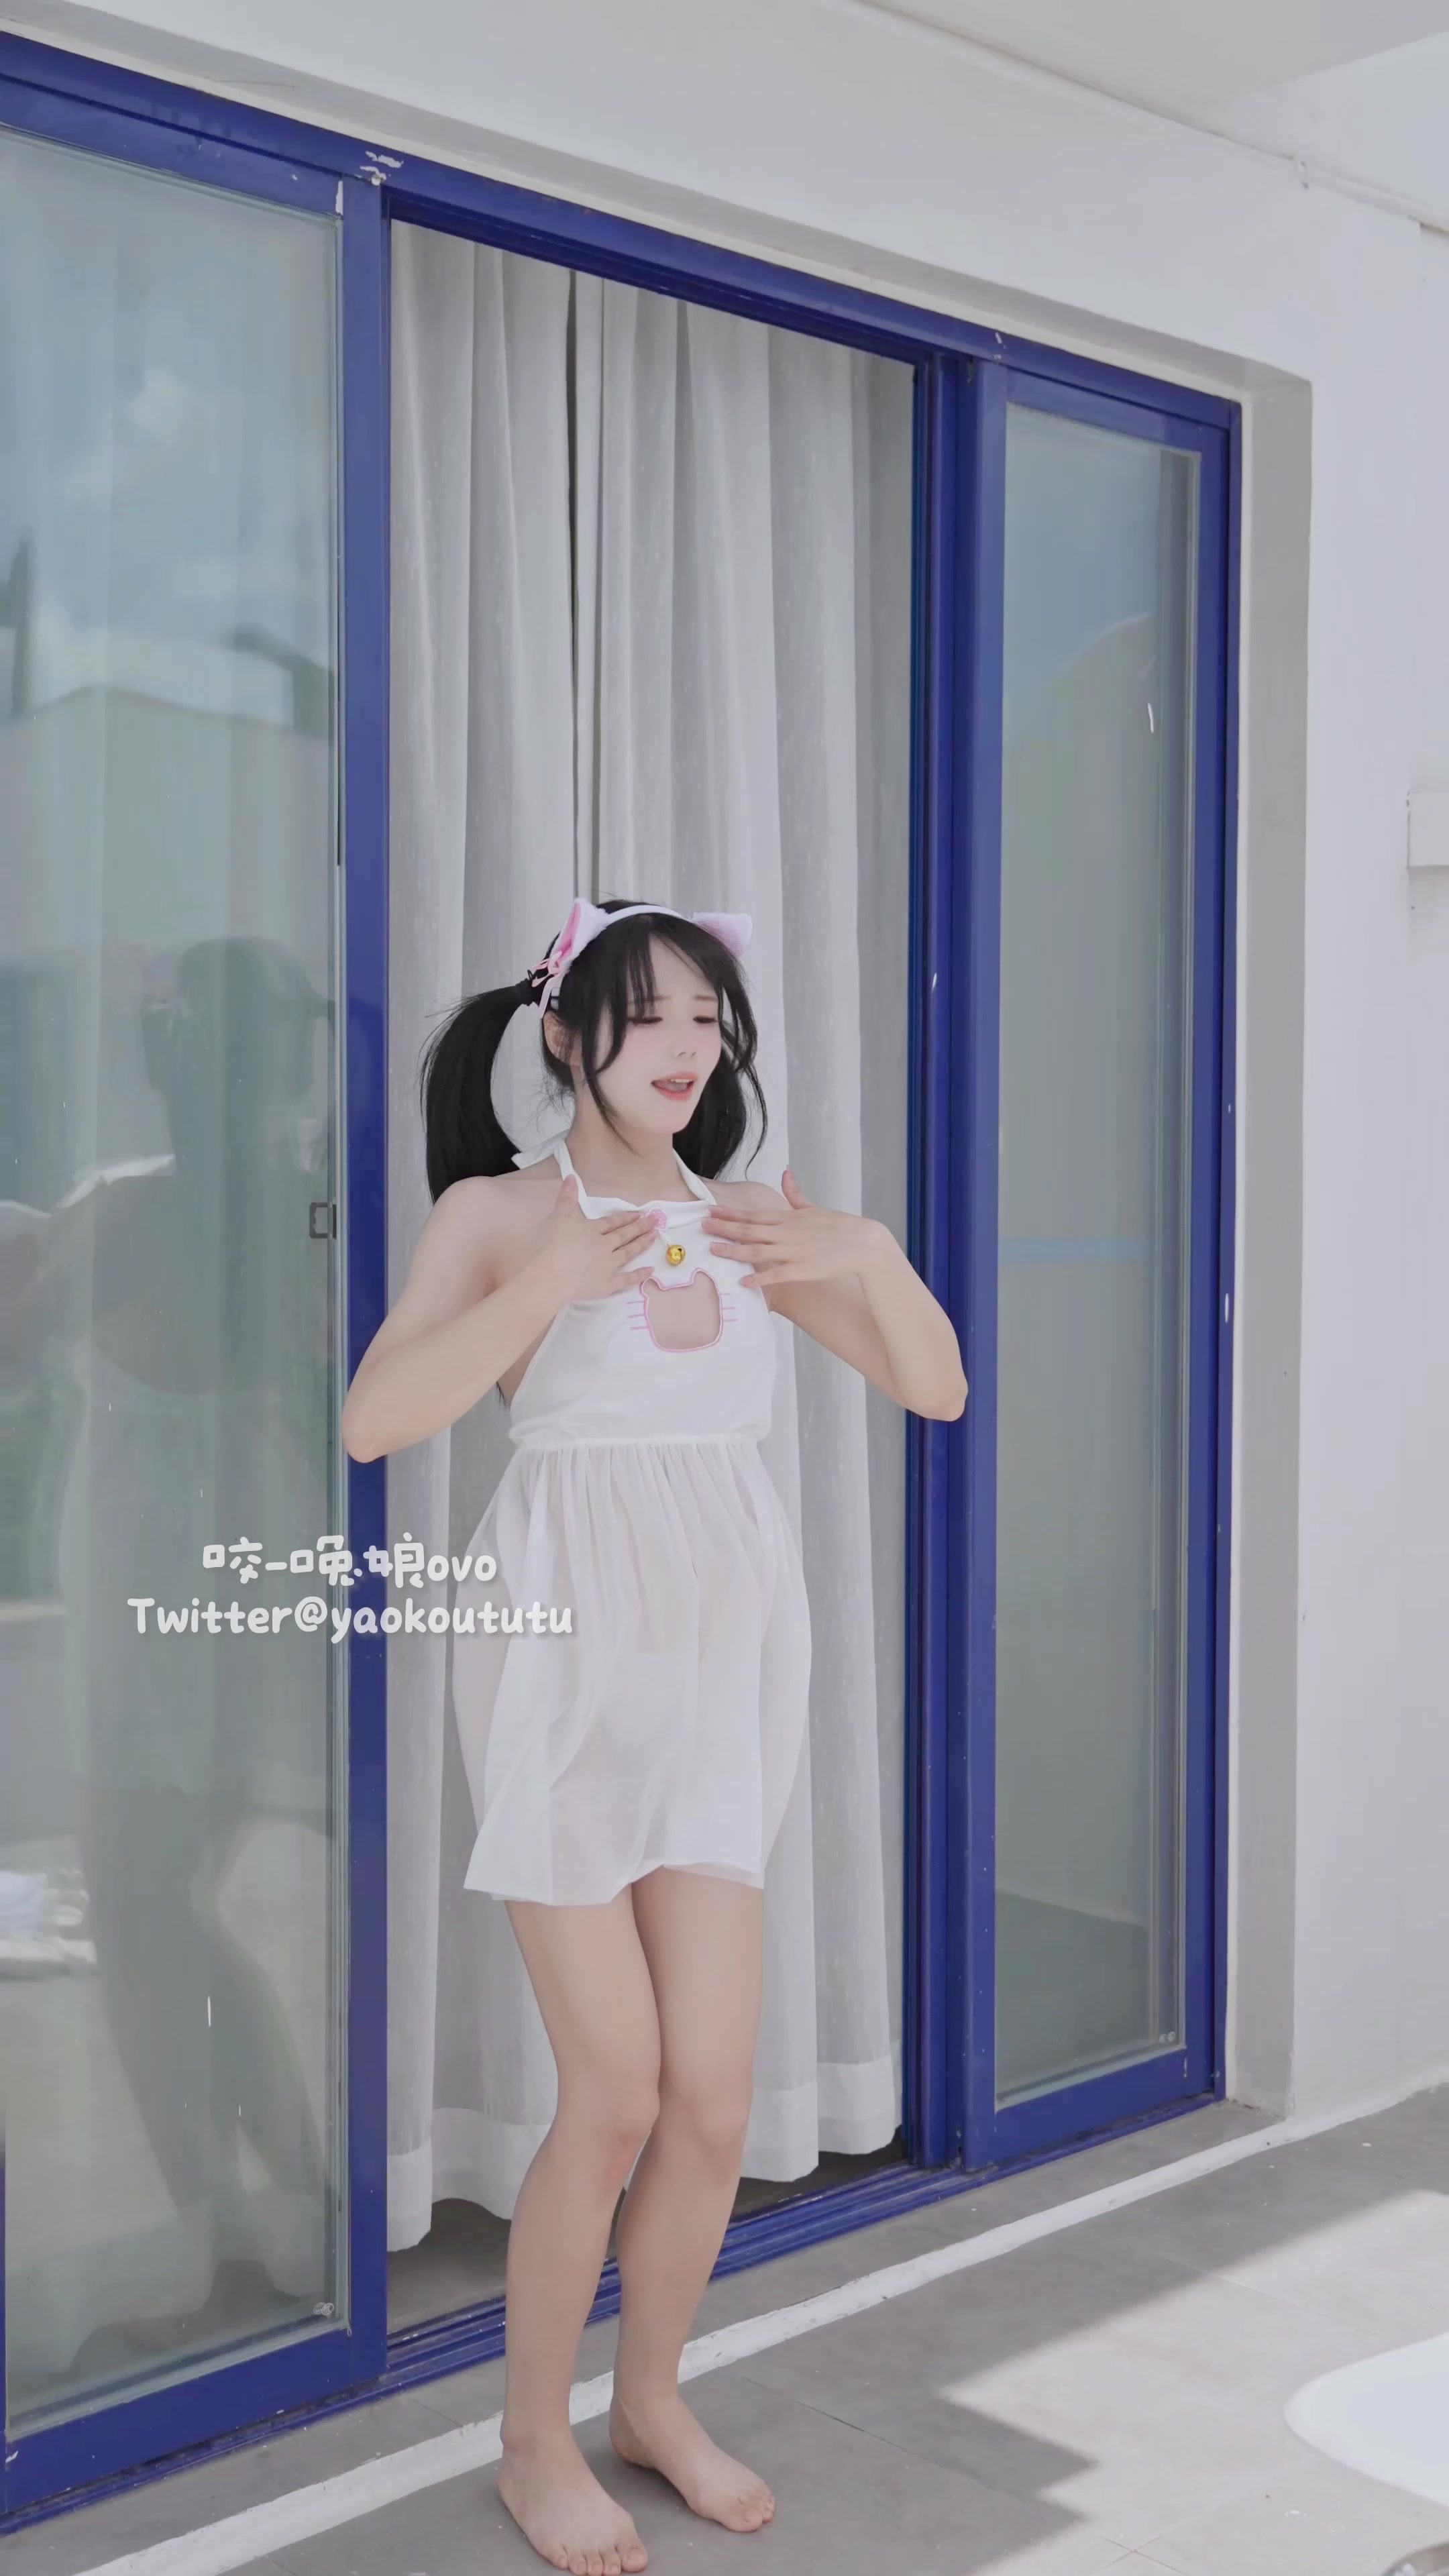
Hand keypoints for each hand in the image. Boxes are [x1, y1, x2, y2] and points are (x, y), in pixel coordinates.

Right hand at [528, 1176, 656, 1304]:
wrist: (553, 1274)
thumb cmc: (552, 1244)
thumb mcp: (557, 1216)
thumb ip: (566, 1198)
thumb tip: (572, 1177)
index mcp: (592, 1230)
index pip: (612, 1222)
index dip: (625, 1217)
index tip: (639, 1213)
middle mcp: (604, 1245)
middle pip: (624, 1235)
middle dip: (640, 1227)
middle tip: (656, 1221)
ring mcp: (609, 1265)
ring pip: (629, 1252)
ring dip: (642, 1244)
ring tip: (654, 1236)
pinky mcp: (608, 1284)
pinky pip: (627, 1279)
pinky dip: (640, 1275)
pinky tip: (651, 1270)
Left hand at [706, 1168, 892, 1288]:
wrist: (862, 1243)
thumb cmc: (838, 1225)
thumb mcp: (813, 1207)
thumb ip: (795, 1193)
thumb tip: (785, 1173)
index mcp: (787, 1218)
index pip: (752, 1215)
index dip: (729, 1214)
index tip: (709, 1211)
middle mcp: (785, 1233)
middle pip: (748, 1231)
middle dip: (723, 1229)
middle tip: (701, 1227)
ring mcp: (793, 1252)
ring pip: (757, 1251)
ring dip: (733, 1251)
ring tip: (713, 1250)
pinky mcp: (802, 1269)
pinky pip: (776, 1274)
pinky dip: (759, 1277)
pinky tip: (743, 1281)